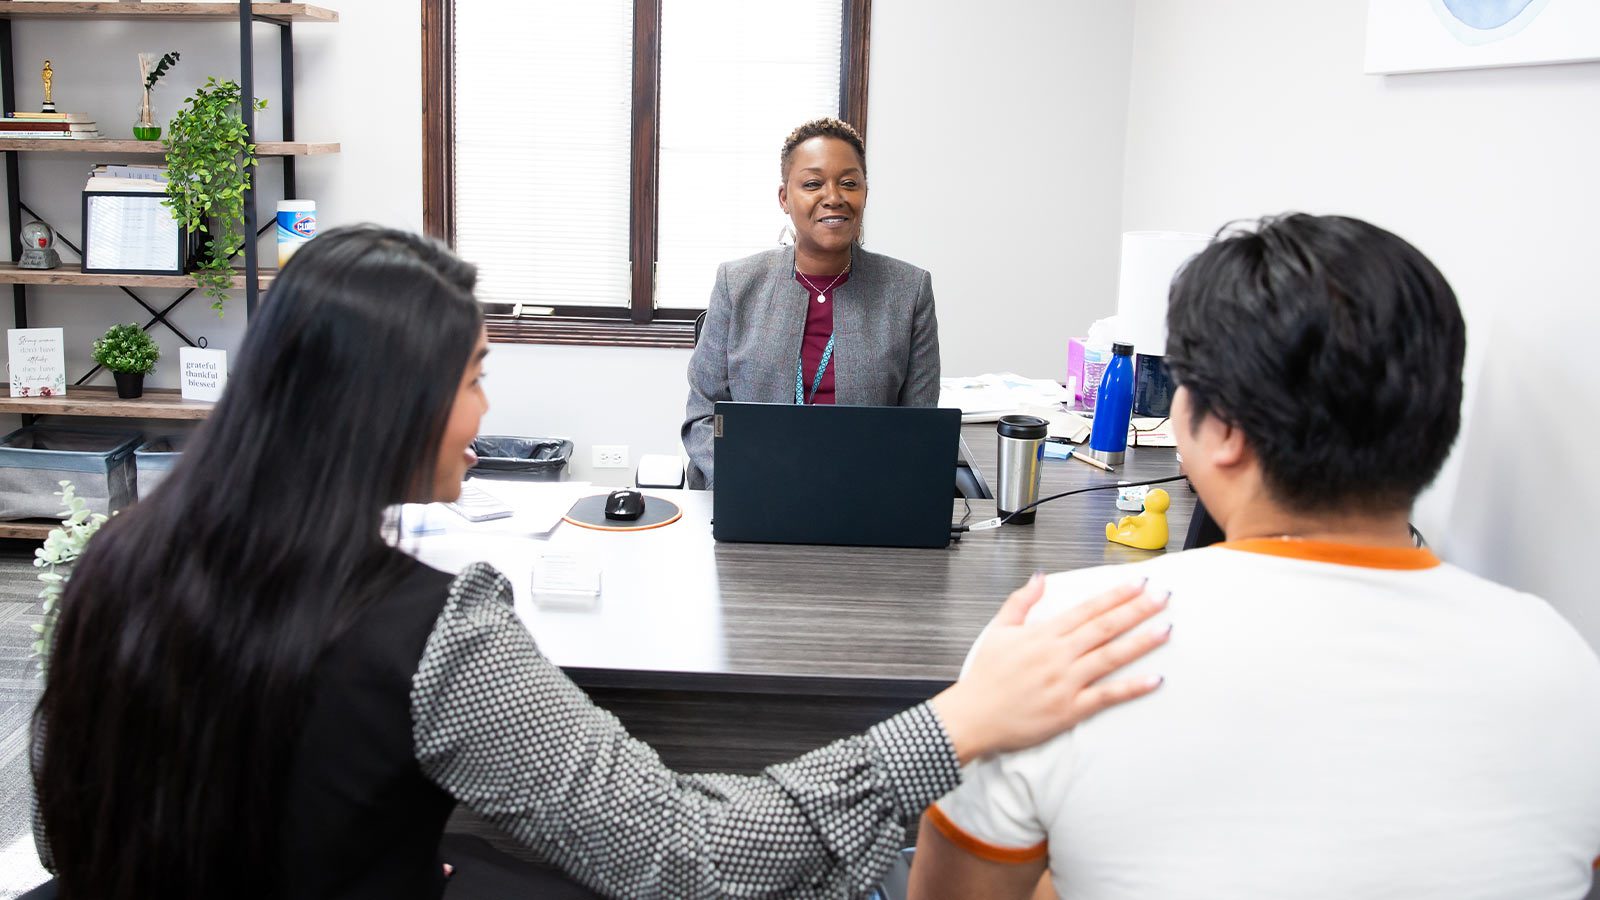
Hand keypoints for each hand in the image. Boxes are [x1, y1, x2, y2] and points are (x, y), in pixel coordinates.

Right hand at [930, 575, 1168, 763]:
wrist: (973, 717)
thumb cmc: (985, 677)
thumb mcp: (998, 630)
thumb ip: (1021, 601)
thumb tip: (1041, 577)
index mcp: (1043, 635)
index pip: (1088, 609)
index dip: (1116, 595)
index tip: (1139, 583)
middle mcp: (1058, 655)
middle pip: (1106, 627)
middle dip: (1137, 610)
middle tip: (1163, 597)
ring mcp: (1066, 682)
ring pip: (1111, 657)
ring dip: (1141, 642)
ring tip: (1166, 629)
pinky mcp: (1070, 709)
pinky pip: (1107, 696)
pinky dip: (1132, 687)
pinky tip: (1154, 679)